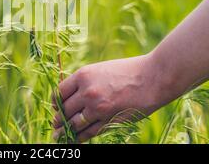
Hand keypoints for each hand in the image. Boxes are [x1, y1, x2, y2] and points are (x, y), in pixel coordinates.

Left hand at [52, 54, 168, 142]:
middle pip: (64, 110)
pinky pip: (88, 133)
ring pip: (73, 124)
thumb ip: (86, 81)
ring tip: (58, 135)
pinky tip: (75, 139)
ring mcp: (97, 108)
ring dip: (64, 131)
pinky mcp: (109, 121)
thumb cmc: (128, 71)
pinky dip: (79, 137)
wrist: (153, 77)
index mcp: (83, 75)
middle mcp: (87, 92)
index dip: (56, 102)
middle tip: (55, 124)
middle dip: (58, 119)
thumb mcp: (101, 69)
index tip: (56, 107)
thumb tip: (71, 95)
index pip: (60, 93)